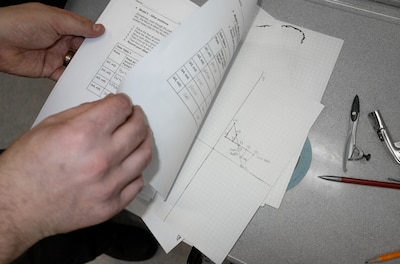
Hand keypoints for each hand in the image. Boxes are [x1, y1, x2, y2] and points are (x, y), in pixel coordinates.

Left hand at [0, 3, 104, 79]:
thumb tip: (98, 28)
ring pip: (76, 63)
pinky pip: (65, 76)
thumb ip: (78, 26)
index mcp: (62, 24)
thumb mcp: (54, 20)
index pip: (85, 31)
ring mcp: (55, 55)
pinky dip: (73, 79)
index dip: (97, 36)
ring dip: (86, 67)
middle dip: (95, 53)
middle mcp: (60, 39)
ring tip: (99, 70)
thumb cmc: (18, 23)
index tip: (110, 43)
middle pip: (83, 48)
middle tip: (108, 59)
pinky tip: (82, 79)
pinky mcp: (49, 69)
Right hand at [0, 94, 151, 261]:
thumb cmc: (26, 167)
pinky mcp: (111, 205)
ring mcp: (108, 185)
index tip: (123, 104)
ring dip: (143, 141)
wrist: (16, 206)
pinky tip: (128, 165)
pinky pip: (137, 183)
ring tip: (137, 137)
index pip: (121, 107)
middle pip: (139, 129)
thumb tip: (109, 106)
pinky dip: (135, 171)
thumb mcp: (50, 126)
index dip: (123, 102)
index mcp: (84, 134)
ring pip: (144, 155)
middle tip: (134, 117)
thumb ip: (84, 112)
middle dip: (138, 117)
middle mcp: (101, 158)